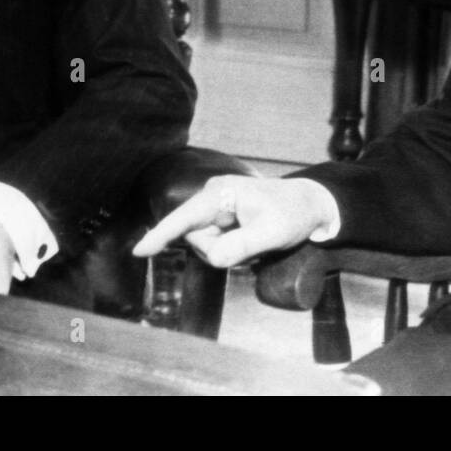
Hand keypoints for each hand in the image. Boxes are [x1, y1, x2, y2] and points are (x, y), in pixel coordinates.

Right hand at [132, 175, 336, 268]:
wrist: (311, 205)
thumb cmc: (293, 214)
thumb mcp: (272, 233)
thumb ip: (241, 246)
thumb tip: (212, 257)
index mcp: (220, 193)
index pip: (184, 218)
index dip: (160, 235)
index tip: (138, 251)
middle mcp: (213, 197)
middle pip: (195, 237)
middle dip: (217, 251)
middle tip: (252, 247)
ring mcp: (216, 208)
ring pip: (204, 243)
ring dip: (226, 252)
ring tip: (255, 243)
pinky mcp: (221, 217)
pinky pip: (215, 242)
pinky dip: (230, 250)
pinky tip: (250, 243)